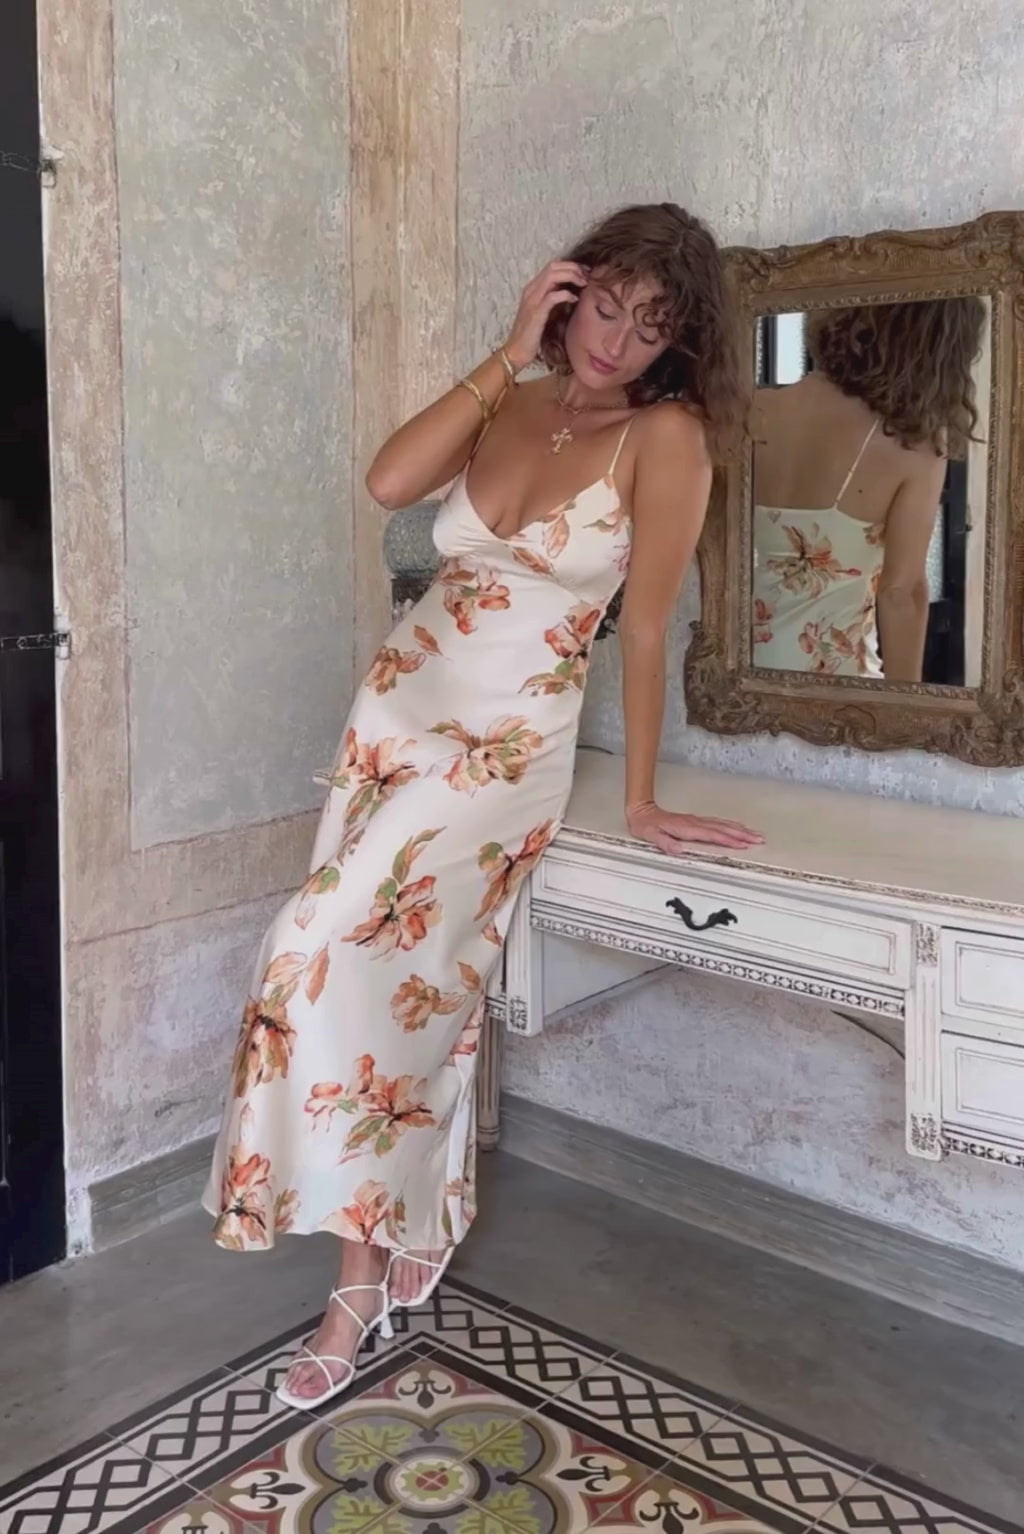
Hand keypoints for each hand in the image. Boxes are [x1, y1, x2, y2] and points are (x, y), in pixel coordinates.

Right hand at [504, 260, 588, 373]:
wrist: (516, 351)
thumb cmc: (531, 334)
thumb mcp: (544, 312)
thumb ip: (553, 300)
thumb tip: (571, 292)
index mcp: (532, 288)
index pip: (552, 266)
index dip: (571, 265)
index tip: (585, 272)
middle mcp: (531, 290)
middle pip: (554, 266)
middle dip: (573, 267)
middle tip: (587, 276)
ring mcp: (532, 300)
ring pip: (553, 276)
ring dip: (571, 276)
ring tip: (583, 283)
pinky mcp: (536, 312)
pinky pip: (553, 296)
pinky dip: (566, 294)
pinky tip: (574, 299)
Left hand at [625, 800, 763, 854]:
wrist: (642, 811)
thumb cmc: (646, 825)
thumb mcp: (650, 835)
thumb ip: (664, 842)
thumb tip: (678, 850)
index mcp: (686, 828)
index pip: (712, 835)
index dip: (728, 839)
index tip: (742, 844)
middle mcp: (694, 823)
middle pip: (723, 828)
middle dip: (742, 834)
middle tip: (758, 839)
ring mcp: (696, 820)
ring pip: (722, 824)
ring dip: (740, 829)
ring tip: (755, 834)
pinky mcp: (696, 820)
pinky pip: (717, 822)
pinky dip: (730, 825)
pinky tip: (738, 828)